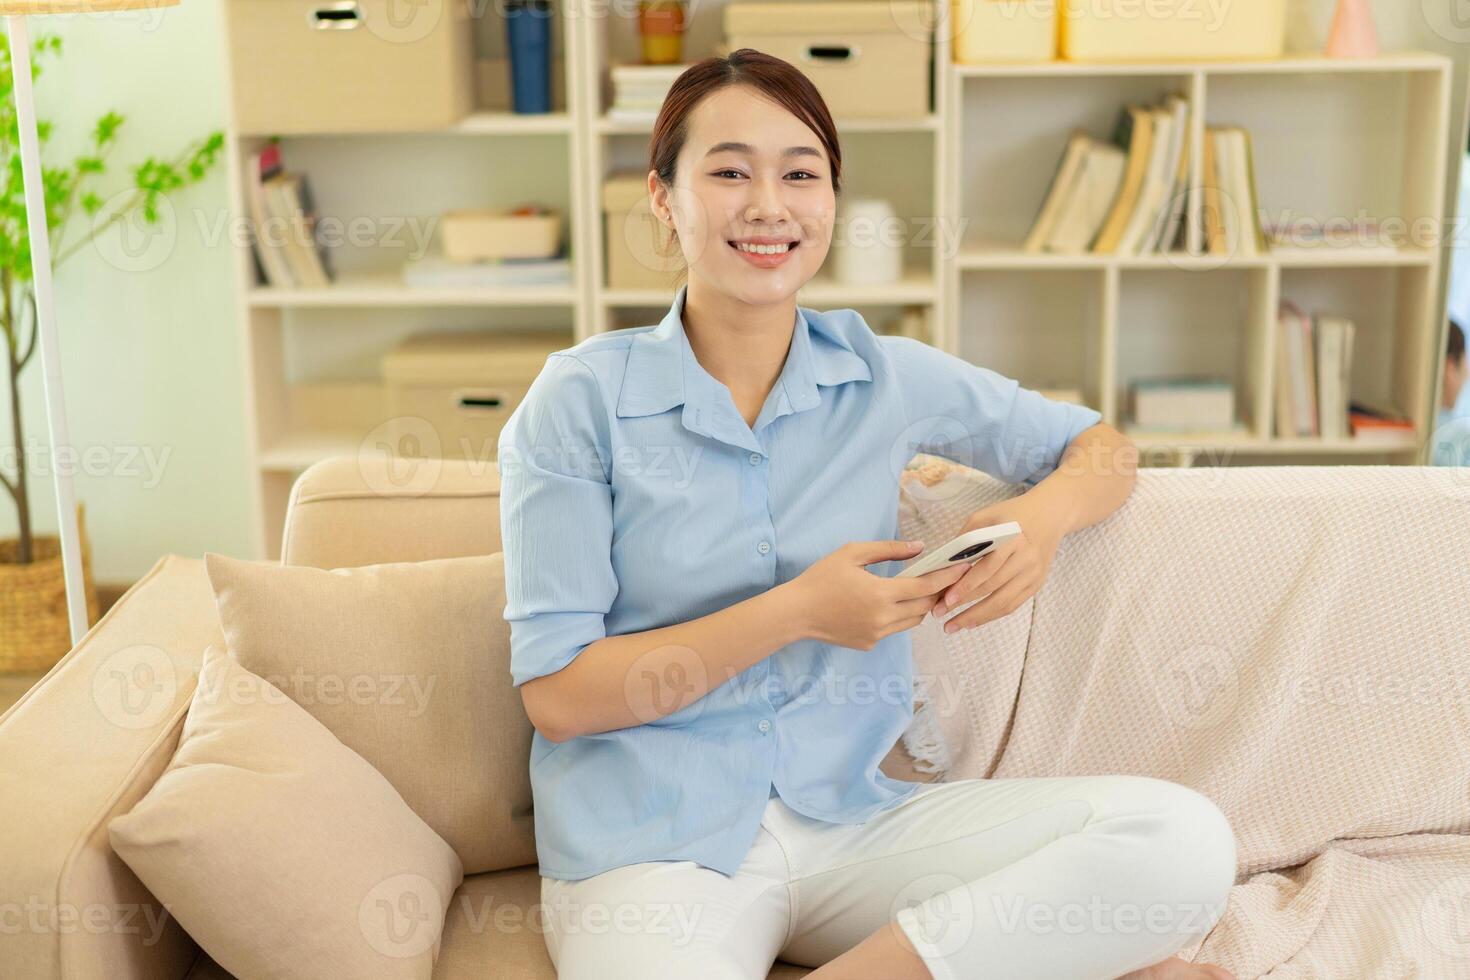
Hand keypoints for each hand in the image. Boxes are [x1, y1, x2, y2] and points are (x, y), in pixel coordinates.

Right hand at [788, 540, 971, 650]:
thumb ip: (889, 550)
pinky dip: (899, 615)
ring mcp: (877, 634)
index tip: (963, 568)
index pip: (926, 587)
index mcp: (881, 594)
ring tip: (920, 589)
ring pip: (913, 621)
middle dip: (938, 592)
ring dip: (920, 605)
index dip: (947, 577)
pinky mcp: (869, 643)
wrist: (796, 613)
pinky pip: (895, 629)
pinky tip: (891, 603)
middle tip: (945, 577)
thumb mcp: (852, 553)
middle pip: (925, 606)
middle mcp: (883, 618)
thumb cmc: (821, 578)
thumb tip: (919, 548)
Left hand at [934, 493, 1065, 633]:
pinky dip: (991, 616)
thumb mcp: (986, 515)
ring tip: (952, 626)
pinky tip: (973, 622)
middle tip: (939, 613)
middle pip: (992, 588)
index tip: (945, 599)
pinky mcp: (1036, 584)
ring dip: (976, 617)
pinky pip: (1012, 605)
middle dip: (964, 604)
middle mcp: (1026, 560)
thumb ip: (965, 537)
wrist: (1049, 515)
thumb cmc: (1012, 514)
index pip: (986, 569)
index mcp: (1012, 540)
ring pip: (1002, 603)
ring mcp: (1033, 574)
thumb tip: (944, 564)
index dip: (965, 586)